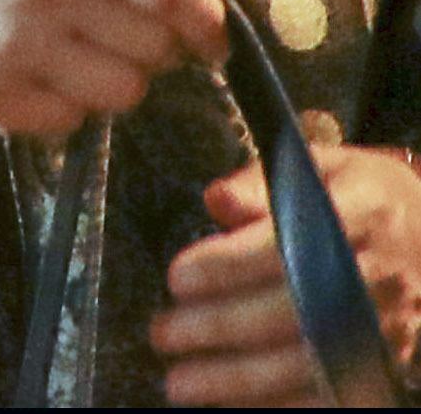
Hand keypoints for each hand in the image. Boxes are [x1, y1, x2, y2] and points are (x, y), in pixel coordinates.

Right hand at [0, 0, 222, 137]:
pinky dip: (63, 103)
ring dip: (111, 79)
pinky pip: (69, 119)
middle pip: (154, 49)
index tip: (210, 39)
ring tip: (70, 54)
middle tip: (114, 35)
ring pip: (122, 92)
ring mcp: (15, 46)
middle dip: (149, 48)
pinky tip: (27, 71)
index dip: (205, 22)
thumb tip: (179, 8)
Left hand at [165, 139, 420, 406]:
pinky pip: (339, 395)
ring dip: (244, 380)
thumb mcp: (320, 166)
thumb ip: (263, 183)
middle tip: (162, 334)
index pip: (289, 244)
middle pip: (297, 310)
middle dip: (223, 326)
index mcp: (363, 214)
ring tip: (182, 382)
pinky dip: (286, 405)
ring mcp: (391, 325)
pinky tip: (234, 405)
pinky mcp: (391, 361)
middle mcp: (381, 274)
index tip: (176, 277)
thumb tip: (217, 201)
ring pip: (314, 362)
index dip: (231, 265)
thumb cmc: (359, 194)